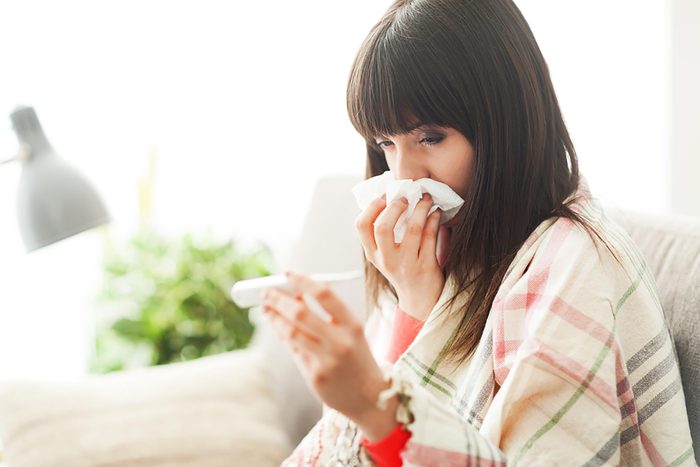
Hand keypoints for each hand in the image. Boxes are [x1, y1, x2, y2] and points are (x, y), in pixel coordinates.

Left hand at [261, 271, 398, 439]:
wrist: (370, 397)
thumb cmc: (357, 357)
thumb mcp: (351, 333)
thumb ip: (327, 315)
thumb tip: (296, 293)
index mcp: (353, 326)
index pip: (325, 295)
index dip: (303, 281)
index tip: (287, 272)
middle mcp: (340, 342)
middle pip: (301, 314)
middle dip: (279, 300)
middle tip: (266, 291)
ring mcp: (327, 361)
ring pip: (291, 333)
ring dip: (275, 317)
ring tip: (266, 308)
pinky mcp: (315, 376)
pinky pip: (294, 350)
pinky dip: (283, 334)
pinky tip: (276, 326)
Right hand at [355, 193, 444, 319]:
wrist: (420, 301)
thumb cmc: (402, 270)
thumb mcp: (385, 256)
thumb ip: (382, 234)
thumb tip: (390, 197)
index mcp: (373, 254)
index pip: (361, 226)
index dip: (372, 207)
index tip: (384, 196)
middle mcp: (387, 260)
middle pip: (383, 228)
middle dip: (395, 207)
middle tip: (406, 198)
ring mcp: (407, 264)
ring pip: (413, 229)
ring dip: (421, 209)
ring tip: (426, 199)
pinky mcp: (426, 267)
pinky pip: (430, 237)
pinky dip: (434, 220)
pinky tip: (435, 213)